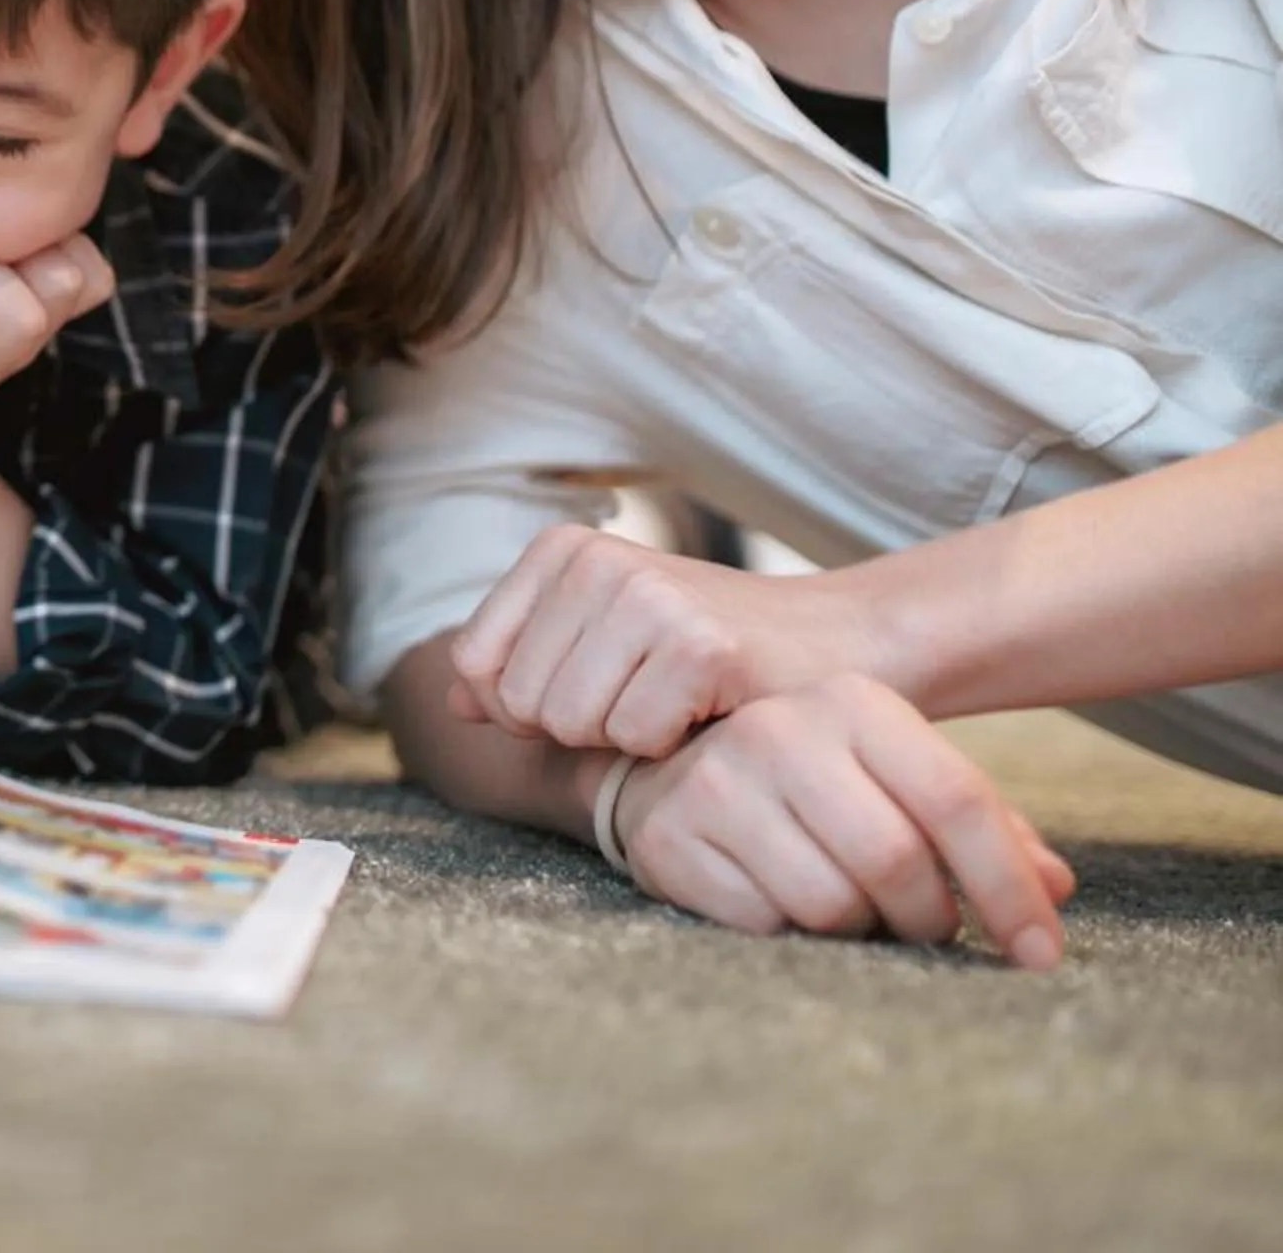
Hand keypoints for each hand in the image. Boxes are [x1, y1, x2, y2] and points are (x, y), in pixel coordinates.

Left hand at [449, 524, 881, 757]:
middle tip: (645, 697)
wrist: (845, 641)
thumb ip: (521, 668)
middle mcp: (597, 561)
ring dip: (625, 737)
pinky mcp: (700, 645)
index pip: (475, 663)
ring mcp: (649, 598)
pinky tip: (708, 710)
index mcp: (561, 552)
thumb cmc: (711, 652)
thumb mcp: (602, 645)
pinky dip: (670, 745)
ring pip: (570, 723)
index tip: (590, 690)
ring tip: (675, 700)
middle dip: (577, 726)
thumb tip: (452, 701)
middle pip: (519, 702)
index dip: (520, 706)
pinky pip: (633, 738)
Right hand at [613, 674, 1075, 965]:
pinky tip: (784, 903)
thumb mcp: (894, 778)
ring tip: (855, 910)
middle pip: (897, 860)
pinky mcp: (670, 839)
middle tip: (931, 930)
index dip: (1010, 888)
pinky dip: (791, 933)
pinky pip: (765, 924)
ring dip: (860, 930)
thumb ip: (979, 825)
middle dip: (931, 919)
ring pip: (831, 904)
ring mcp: (716, 783)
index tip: (1040, 953)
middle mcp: (779, 728)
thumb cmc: (808, 783)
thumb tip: (1056, 887)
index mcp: (851, 701)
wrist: (662, 770)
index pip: (957, 800)